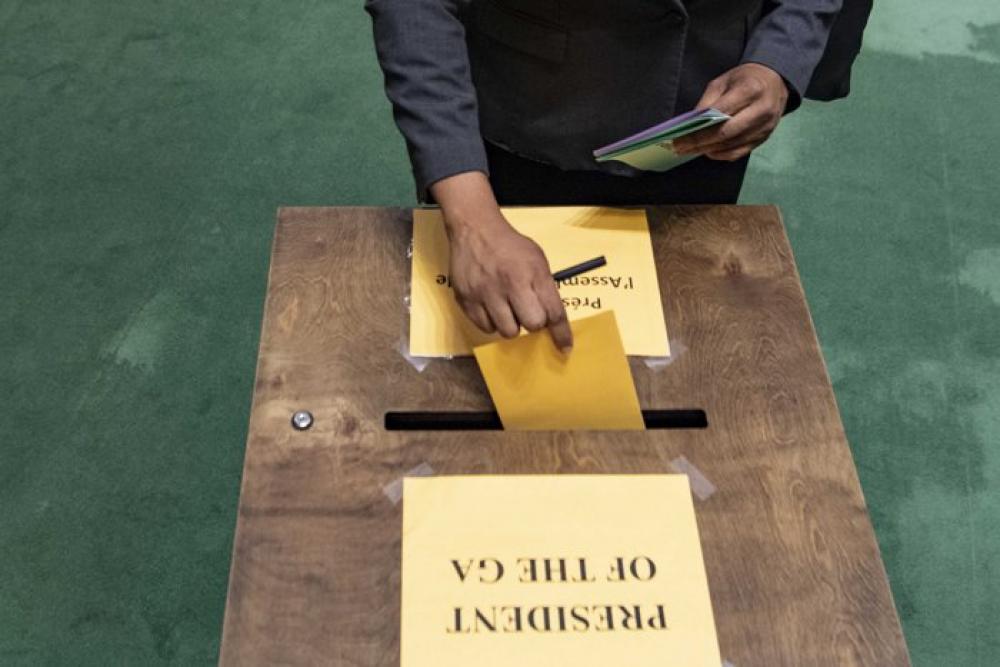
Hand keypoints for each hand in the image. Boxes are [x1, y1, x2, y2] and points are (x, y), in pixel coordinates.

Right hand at [429, 172, 572, 352]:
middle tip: (527, 311)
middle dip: (533, 322)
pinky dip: (491, 322)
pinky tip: (491, 306)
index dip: (561, 333)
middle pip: (531, 324)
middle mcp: (509, 285)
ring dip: (511, 324)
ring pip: (507, 331)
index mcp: (531, 273)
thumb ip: (545, 287)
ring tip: (507, 308)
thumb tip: (551, 318)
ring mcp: (486, 293)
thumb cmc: (509, 245)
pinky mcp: (467, 299)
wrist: (475, 230)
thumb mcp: (537, 259)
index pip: (553, 311)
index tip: (565, 346)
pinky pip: (485, 328)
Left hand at [672, 63, 788, 160]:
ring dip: (709, 150)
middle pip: (726, 133)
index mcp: (750, 90)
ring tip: (690, 150)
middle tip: (681, 148)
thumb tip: (691, 124)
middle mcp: (761, 110)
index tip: (679, 137)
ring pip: (732, 145)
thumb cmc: (745, 79)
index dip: (698, 128)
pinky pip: (740, 152)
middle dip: (700, 143)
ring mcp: (765, 127)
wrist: (775, 81)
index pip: (720, 114)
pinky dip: (722, 154)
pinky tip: (709, 152)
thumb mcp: (723, 81)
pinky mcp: (765, 137)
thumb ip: (707, 102)